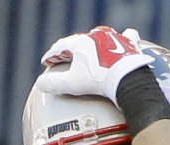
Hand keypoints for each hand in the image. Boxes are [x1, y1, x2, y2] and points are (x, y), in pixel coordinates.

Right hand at [36, 26, 152, 105]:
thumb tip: (40, 84)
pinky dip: (124, 37)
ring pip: (101, 36)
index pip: (61, 47)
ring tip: (90, 44)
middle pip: (78, 41)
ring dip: (93, 41)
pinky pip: (127, 36)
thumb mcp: (71, 84)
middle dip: (69, 48)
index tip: (46, 61)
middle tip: (63, 54)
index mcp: (80, 44)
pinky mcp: (129, 44)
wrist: (126, 77)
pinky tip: (125, 36)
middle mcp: (96, 37)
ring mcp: (114, 38)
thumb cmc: (98, 80)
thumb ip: (54, 84)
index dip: (51, 55)